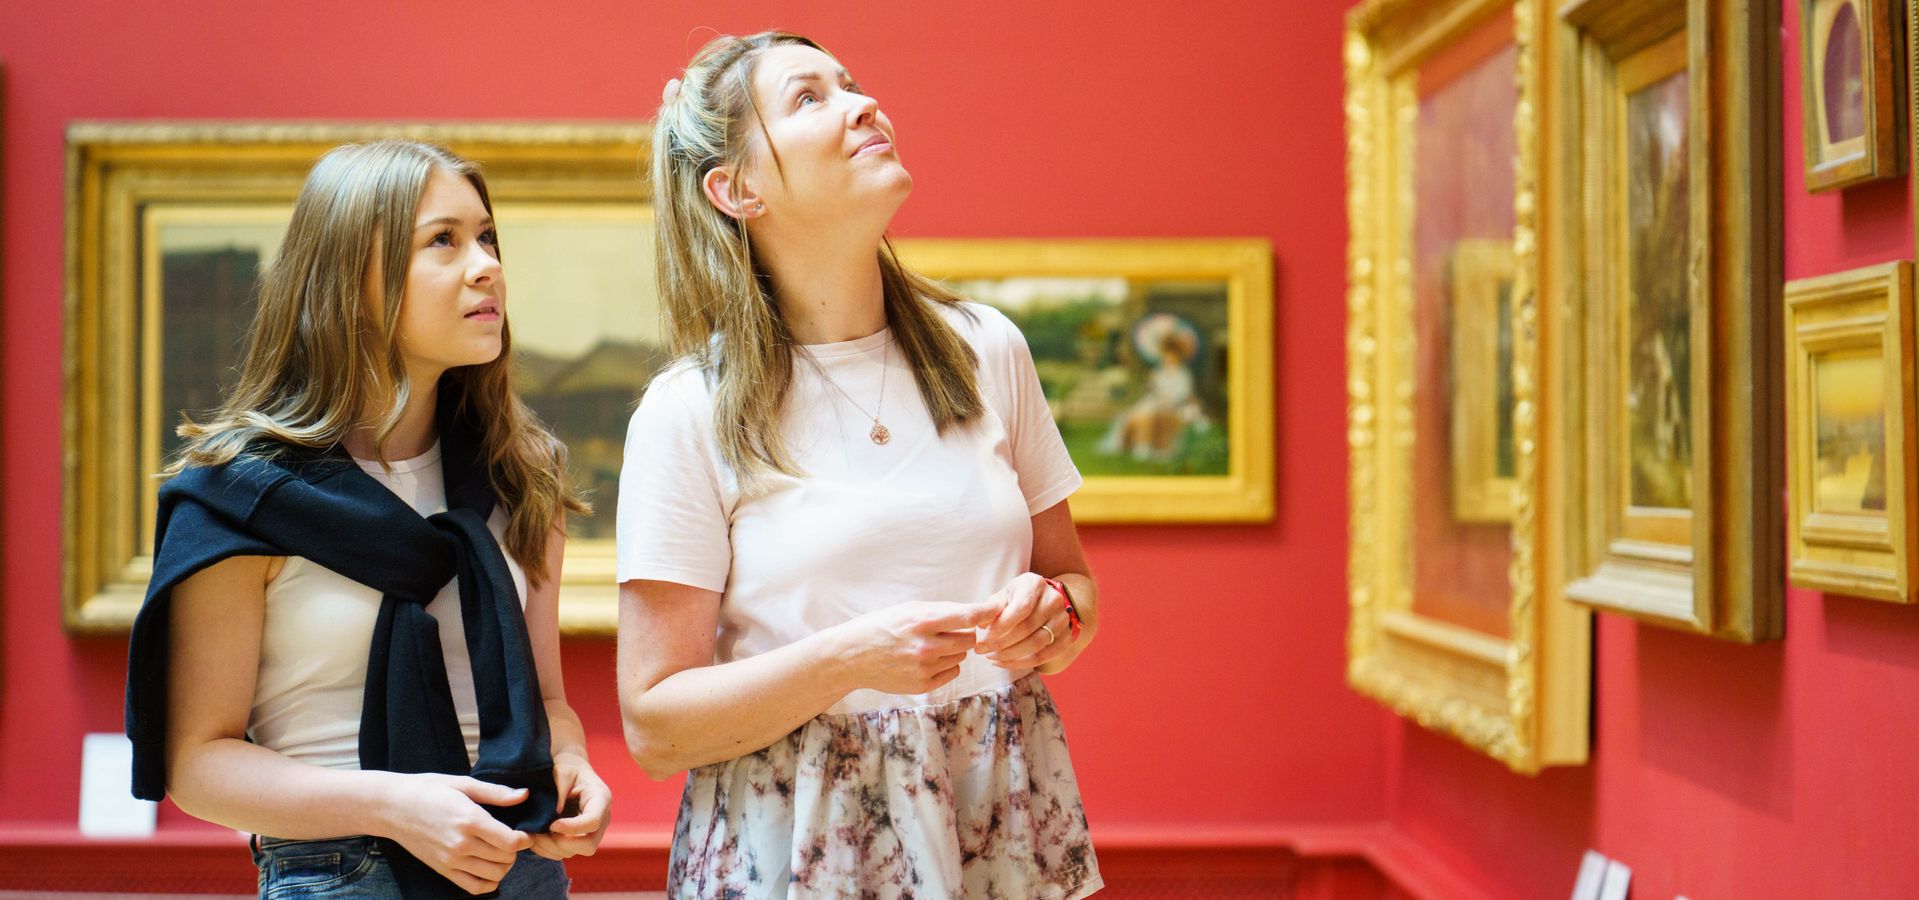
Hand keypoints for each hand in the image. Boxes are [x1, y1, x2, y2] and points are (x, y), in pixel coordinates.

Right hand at [380, 773, 533, 894]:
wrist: (392, 807)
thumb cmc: (428, 790)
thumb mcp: (463, 784)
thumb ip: (496, 793)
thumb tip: (525, 795)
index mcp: (470, 820)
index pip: (511, 842)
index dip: (525, 839)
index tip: (525, 832)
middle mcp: (462, 844)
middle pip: (506, 859)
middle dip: (516, 850)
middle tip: (512, 838)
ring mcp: (451, 860)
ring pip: (495, 875)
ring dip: (504, 865)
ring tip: (500, 851)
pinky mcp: (443, 870)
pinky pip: (475, 888)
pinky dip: (489, 882)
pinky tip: (488, 866)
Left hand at [528, 752, 611, 860]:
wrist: (568, 770)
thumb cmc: (565, 767)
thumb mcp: (561, 771)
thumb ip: (559, 791)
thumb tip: (553, 817)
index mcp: (601, 798)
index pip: (593, 822)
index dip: (572, 828)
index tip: (552, 824)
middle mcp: (601, 818)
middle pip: (589, 844)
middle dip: (563, 843)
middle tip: (543, 831)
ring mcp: (592, 831)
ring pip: (576, 852)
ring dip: (552, 847)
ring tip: (536, 833)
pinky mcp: (579, 838)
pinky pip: (566, 853)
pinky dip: (549, 849)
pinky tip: (537, 836)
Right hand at [832, 600, 1001, 694]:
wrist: (852, 656)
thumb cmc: (882, 626)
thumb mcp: (909, 608)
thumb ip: (941, 611)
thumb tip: (976, 613)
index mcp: (922, 619)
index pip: (968, 616)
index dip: (987, 613)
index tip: (997, 611)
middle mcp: (926, 645)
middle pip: (970, 639)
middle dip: (964, 634)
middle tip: (947, 632)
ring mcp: (924, 667)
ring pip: (961, 656)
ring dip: (953, 650)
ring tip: (929, 646)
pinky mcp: (923, 685)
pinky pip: (952, 672)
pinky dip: (946, 665)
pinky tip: (926, 660)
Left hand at [977, 573, 1079, 671]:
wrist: (1044, 603)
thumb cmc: (1017, 599)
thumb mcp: (1003, 596)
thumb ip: (992, 608)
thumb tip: (981, 624)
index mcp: (1035, 584)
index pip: (1021, 608)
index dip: (1001, 625)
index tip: (983, 636)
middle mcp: (1054, 600)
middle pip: (1027, 628)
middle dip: (1000, 643)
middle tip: (981, 650)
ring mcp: (1063, 620)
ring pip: (1035, 645)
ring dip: (1009, 655)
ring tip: (991, 657)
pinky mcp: (1066, 639)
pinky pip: (1043, 657)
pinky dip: (1020, 663)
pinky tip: (1004, 663)